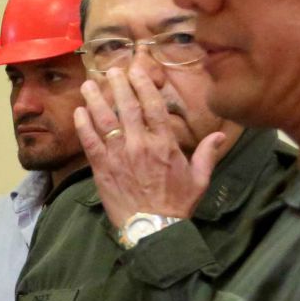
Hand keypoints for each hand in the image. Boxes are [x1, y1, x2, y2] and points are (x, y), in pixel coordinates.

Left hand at [74, 65, 231, 229]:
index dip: (143, 84)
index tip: (137, 70)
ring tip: (88, 84)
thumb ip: (208, 154)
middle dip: (119, 85)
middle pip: (127, 106)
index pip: (153, 106)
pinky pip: (90, 141)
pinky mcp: (102, 168)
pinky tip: (78, 112)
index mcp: (164, 144)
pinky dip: (83, 125)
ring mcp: (119, 155)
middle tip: (112, 70)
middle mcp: (140, 144)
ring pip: (105, 120)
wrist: (153, 230)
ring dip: (95, 99)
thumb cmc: (177, 205)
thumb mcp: (199, 179)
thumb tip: (221, 135)